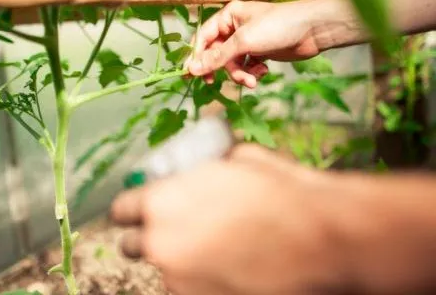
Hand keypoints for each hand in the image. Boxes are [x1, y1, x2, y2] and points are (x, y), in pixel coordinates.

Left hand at [110, 144, 346, 294]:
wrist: (321, 239)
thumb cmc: (281, 194)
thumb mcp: (238, 161)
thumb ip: (205, 168)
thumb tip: (204, 166)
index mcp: (161, 202)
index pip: (120, 210)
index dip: (133, 209)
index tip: (141, 211)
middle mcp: (161, 244)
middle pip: (132, 245)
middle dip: (150, 238)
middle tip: (176, 232)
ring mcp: (180, 280)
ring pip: (165, 270)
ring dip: (181, 260)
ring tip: (218, 249)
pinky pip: (189, 288)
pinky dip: (201, 280)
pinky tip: (230, 267)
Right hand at [185, 0, 335, 87]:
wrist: (313, 30)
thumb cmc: (278, 27)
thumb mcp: (243, 42)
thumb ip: (217, 57)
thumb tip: (192, 69)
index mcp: (228, 16)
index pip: (204, 37)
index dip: (197, 56)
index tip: (192, 74)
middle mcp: (236, 27)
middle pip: (217, 53)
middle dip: (223, 68)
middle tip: (214, 83)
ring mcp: (249, 40)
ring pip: (233, 63)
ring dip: (240, 74)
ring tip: (252, 80)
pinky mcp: (260, 52)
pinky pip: (247, 66)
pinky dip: (252, 72)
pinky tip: (263, 72)